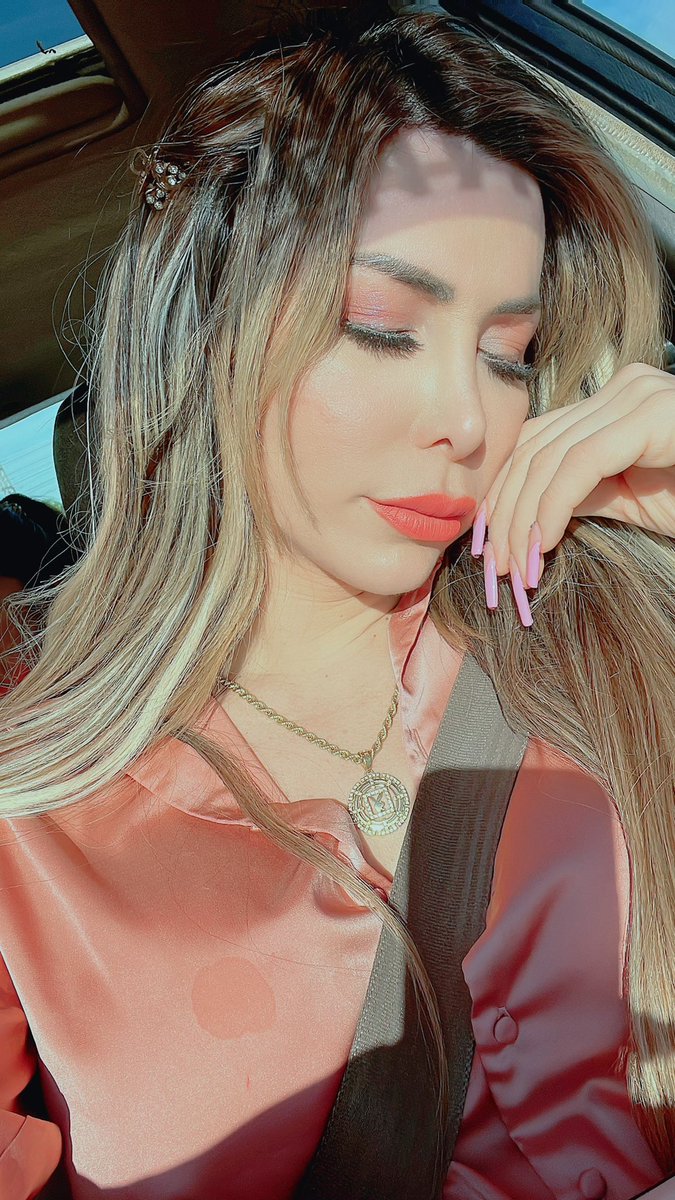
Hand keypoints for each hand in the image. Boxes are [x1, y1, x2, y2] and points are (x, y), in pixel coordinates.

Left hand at [471, 362, 674, 623]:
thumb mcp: (633, 500)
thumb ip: (584, 493)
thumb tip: (528, 513)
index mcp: (617, 402)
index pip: (537, 442)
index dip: (505, 495)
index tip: (489, 547)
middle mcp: (626, 387)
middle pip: (534, 446)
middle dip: (505, 511)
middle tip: (495, 567)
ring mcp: (641, 395)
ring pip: (549, 455)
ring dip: (522, 517)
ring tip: (515, 567)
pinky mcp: (652, 415)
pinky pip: (580, 463)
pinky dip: (552, 507)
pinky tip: (543, 544)